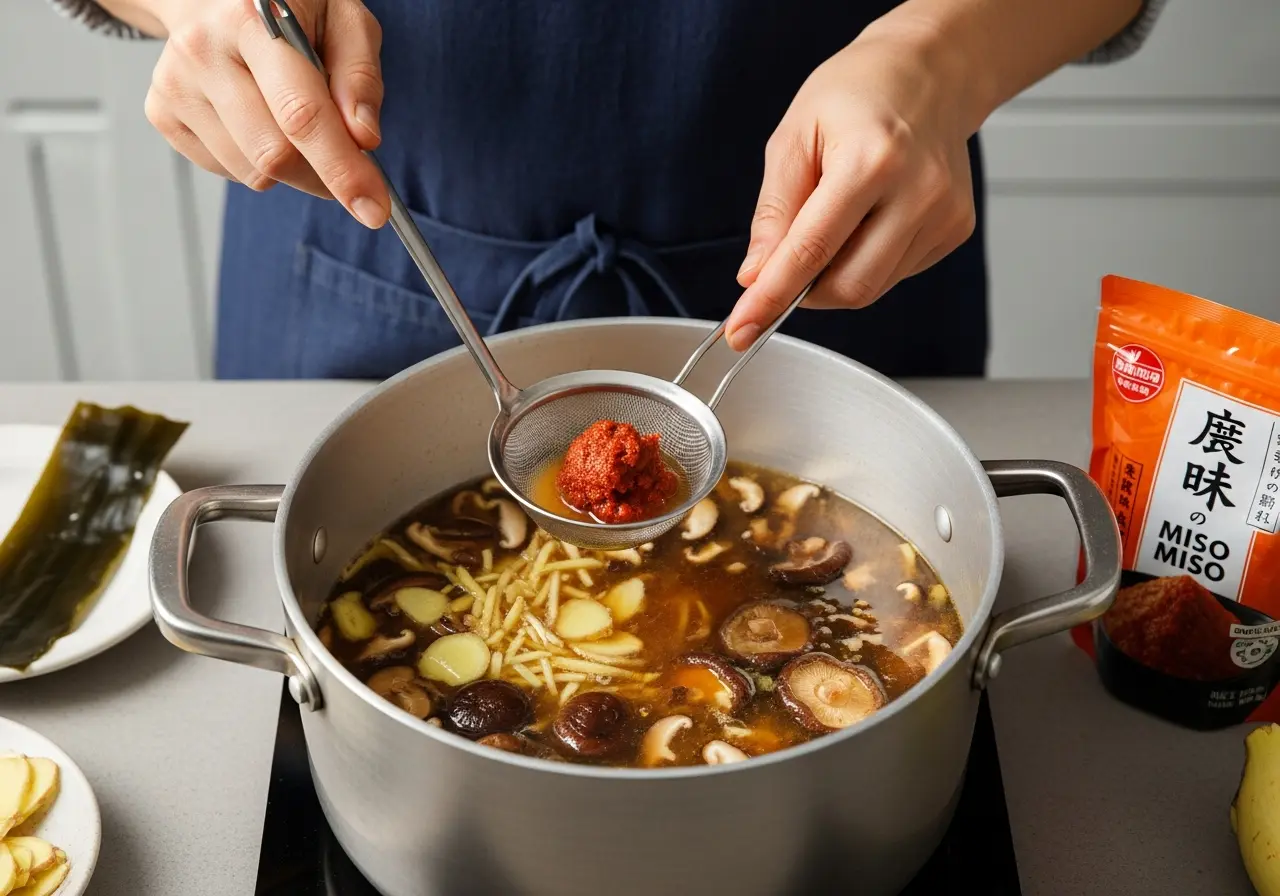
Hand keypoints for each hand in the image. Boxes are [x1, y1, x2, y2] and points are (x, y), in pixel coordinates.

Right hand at [142, 0, 389, 227]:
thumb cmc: (289, 8)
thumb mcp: (342, 18)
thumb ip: (359, 75)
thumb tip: (363, 138)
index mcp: (252, 21)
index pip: (301, 115)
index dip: (342, 169)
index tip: (373, 209)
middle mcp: (202, 51)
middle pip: (274, 155)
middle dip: (323, 177)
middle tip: (350, 168)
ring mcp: (174, 84)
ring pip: (252, 172)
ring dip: (292, 170)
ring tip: (295, 123)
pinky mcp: (161, 112)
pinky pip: (228, 171)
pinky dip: (258, 162)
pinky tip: (260, 120)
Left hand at [726, 17, 978, 349]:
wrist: (929, 72)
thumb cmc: (856, 93)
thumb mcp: (793, 138)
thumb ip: (773, 212)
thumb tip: (756, 275)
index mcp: (870, 160)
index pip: (811, 251)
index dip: (770, 298)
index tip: (742, 328)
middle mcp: (917, 191)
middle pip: (848, 286)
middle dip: (804, 292)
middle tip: (784, 265)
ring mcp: (943, 214)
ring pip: (872, 288)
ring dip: (835, 275)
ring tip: (833, 221)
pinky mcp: (956, 229)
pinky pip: (895, 274)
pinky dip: (866, 262)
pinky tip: (868, 219)